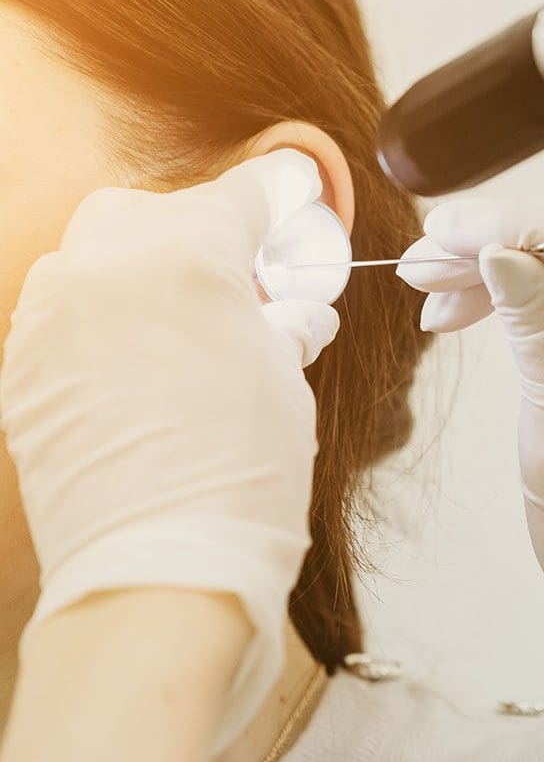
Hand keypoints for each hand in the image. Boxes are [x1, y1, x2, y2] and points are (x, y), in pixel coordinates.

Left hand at [0, 151, 338, 749]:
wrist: (161, 569)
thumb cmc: (240, 480)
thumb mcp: (288, 381)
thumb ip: (283, 321)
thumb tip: (290, 308)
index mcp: (189, 256)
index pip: (245, 192)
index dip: (284, 193)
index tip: (298, 196)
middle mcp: (103, 267)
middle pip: (158, 211)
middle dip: (204, 235)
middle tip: (248, 287)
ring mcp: (48, 316)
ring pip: (97, 256)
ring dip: (147, 277)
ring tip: (191, 335)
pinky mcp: (20, 367)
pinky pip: (66, 315)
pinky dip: (106, 325)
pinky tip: (144, 374)